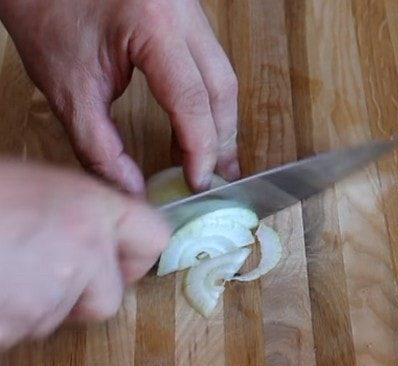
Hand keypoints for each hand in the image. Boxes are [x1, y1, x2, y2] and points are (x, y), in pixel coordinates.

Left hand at [0, 0, 240, 193]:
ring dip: (218, 122)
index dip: (199, 148)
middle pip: (221, 87)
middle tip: (215, 178)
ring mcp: (188, 10)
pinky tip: (198, 126)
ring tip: (212, 160)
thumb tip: (131, 188)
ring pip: (222, 75)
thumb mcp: (67, 89)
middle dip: (220, 139)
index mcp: (153, 25)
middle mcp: (181, 13)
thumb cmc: (46, 13)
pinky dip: (207, 100)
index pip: (192, 99)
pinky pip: (209, 63)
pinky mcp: (184, 15)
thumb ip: (100, 146)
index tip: (197, 181)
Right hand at [0, 161, 169, 350]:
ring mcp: (50, 296)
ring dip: (34, 305)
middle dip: (81, 294)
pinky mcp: (15, 328)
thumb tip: (91, 233)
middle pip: (109, 296)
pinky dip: (4, 320)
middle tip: (41, 271)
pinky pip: (20, 334)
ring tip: (1, 269)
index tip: (120, 257)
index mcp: (90, 208)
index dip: (134, 253)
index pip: (153, 237)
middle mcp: (83, 254)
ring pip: (59, 318)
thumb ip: (71, 210)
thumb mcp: (29, 183)